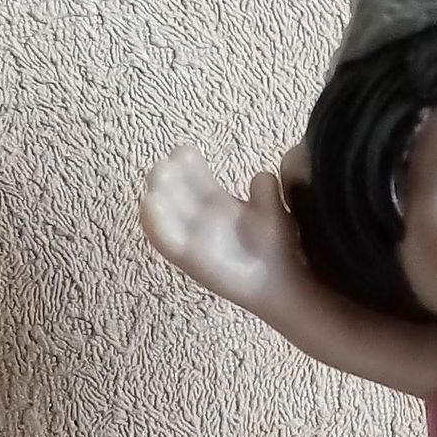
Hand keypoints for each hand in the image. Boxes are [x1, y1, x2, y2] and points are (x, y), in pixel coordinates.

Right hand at [140, 145, 301, 307]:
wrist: (286, 284)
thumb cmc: (278, 247)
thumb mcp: (273, 211)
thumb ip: (266, 192)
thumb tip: (261, 176)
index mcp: (216, 201)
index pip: (192, 175)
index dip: (185, 161)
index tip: (185, 152)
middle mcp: (199, 217)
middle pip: (172, 190)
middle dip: (167, 174)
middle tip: (170, 163)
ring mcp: (192, 238)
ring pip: (164, 212)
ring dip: (158, 193)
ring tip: (160, 176)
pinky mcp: (190, 260)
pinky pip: (166, 241)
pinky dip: (155, 223)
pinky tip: (151, 204)